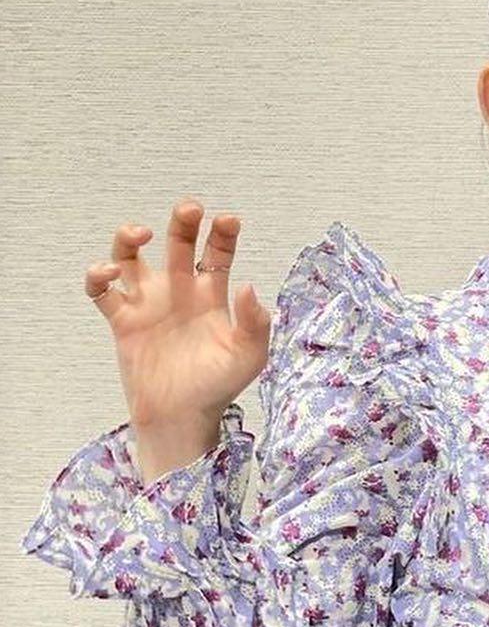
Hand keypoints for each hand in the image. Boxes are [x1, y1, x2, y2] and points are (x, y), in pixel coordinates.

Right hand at [85, 197, 271, 428]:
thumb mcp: (249, 356)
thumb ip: (254, 322)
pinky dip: (97, 276)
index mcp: (211, 296)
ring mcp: (148, 304)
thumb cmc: (218, 388)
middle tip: (190, 207)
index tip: (228, 219)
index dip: (222, 233)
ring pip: (131, 257)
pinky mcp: (122, 321)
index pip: (216, 253)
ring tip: (140, 233)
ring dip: (129, 238)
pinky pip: (101, 291)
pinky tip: (108, 273)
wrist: (182, 419)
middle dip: (183, 221)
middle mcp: (179, 292)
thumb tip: (248, 286)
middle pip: (177, 243)